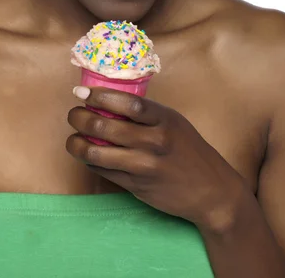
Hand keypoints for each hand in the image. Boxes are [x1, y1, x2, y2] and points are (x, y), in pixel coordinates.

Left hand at [66, 86, 246, 229]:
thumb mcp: (174, 123)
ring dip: (77, 144)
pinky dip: (90, 162)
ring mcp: (145, 166)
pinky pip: (104, 172)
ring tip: (73, 138)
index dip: (100, 96)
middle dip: (81, 118)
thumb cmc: (190, 151)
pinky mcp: (137, 187)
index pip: (128, 104)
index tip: (82, 93)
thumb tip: (108, 101)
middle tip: (73, 114)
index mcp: (165, 120)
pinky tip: (85, 155)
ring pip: (98, 154)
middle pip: (106, 128)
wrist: (211, 191)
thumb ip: (147, 114)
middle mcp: (155, 142)